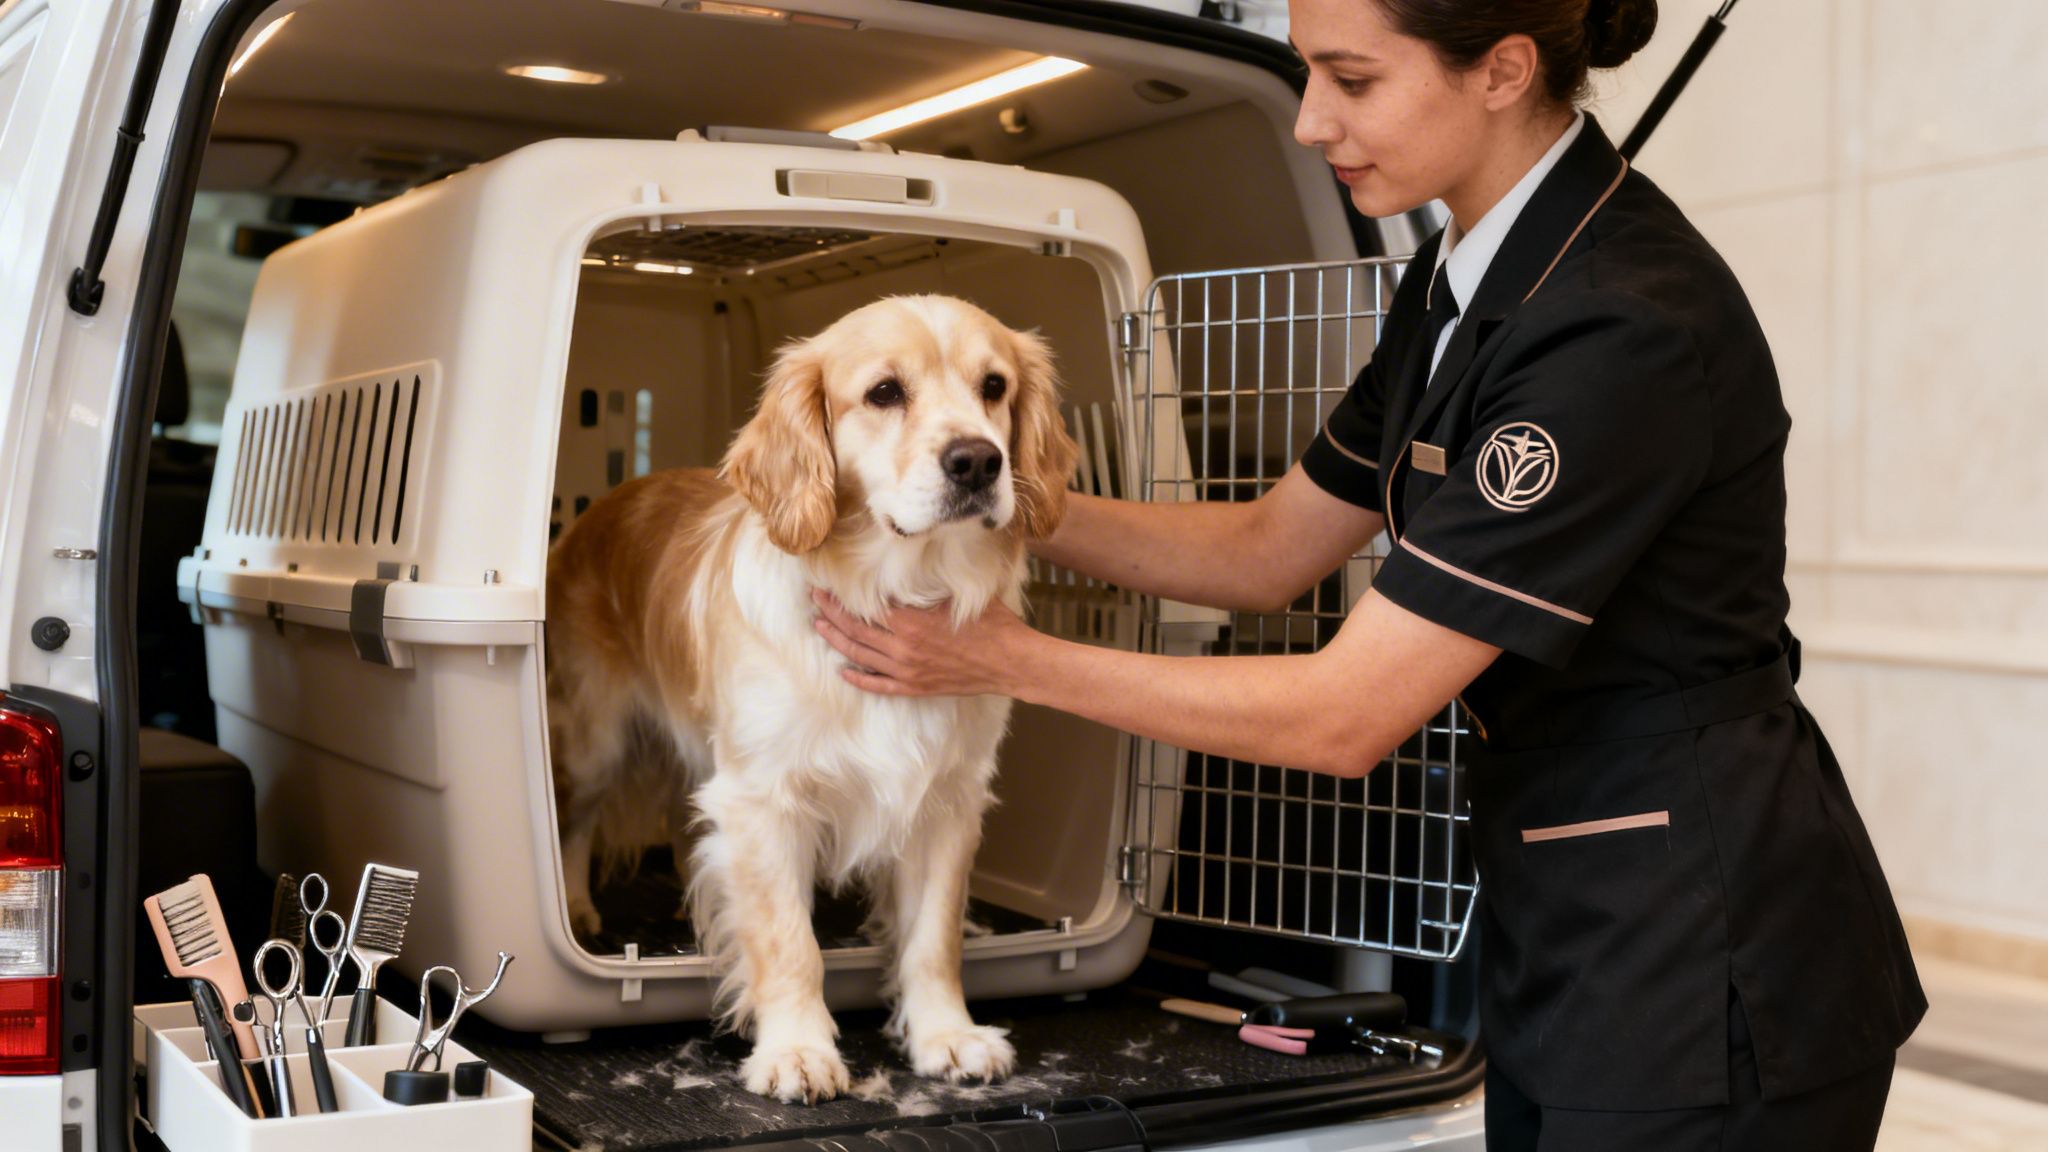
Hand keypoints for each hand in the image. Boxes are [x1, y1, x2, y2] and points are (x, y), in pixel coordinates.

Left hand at [809, 589, 1032, 697]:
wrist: (1011, 661)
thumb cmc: (991, 623)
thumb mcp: (958, 594)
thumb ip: (929, 586)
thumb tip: (909, 567)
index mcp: (911, 622)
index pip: (863, 609)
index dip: (840, 600)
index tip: (824, 588)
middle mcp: (903, 647)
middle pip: (855, 631)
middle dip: (830, 616)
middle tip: (814, 603)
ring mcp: (908, 670)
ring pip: (861, 656)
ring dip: (837, 642)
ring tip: (820, 629)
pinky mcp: (916, 687)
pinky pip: (878, 685)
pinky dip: (859, 678)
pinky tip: (844, 671)